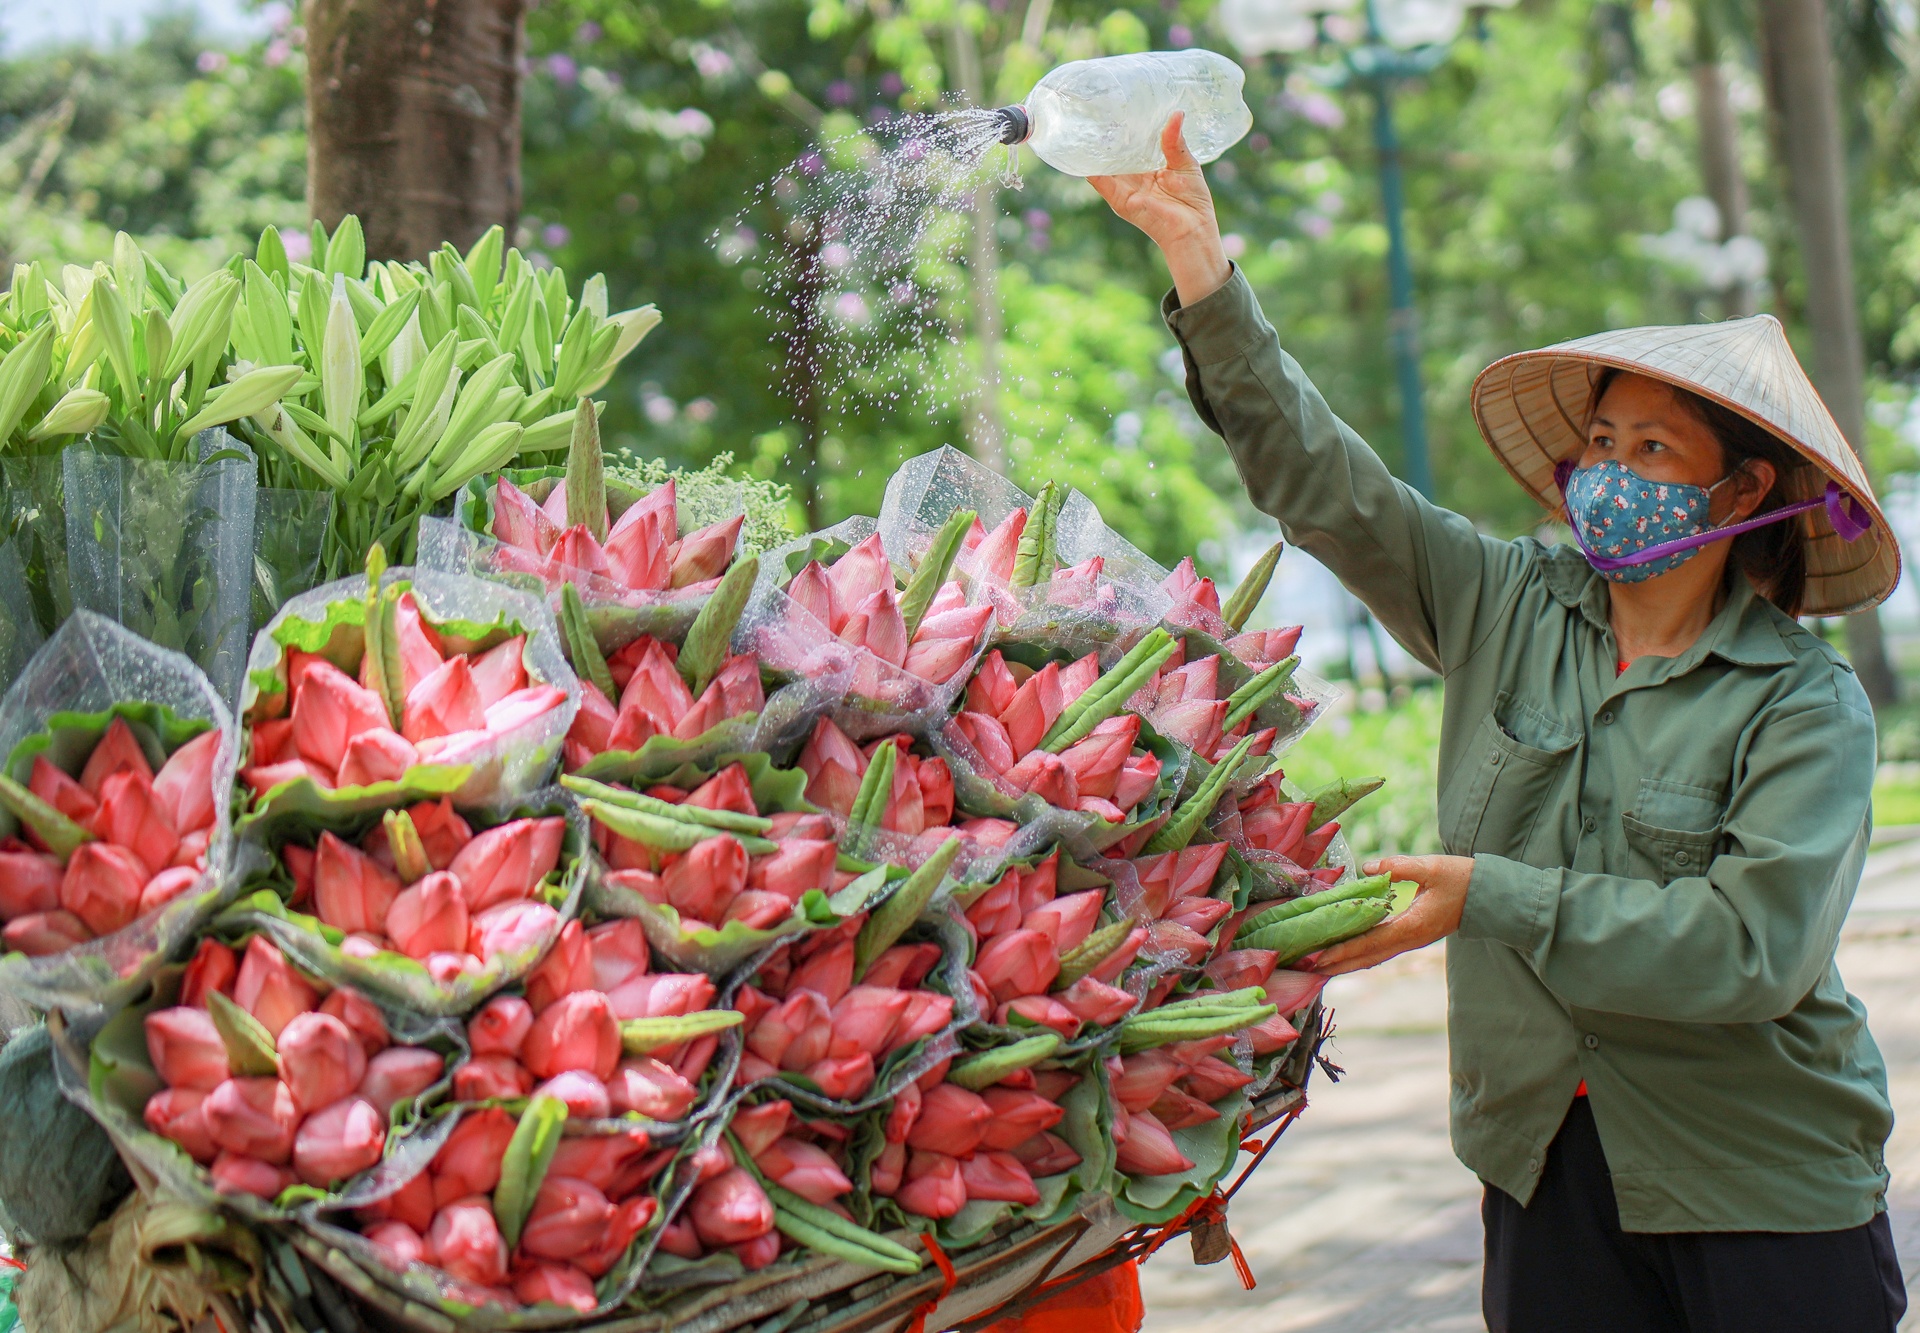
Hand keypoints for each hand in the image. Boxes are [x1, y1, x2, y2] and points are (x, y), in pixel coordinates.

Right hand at [1088, 112, 1230, 306]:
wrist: (1194, 229)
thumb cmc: (1193, 200)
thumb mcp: (1185, 163)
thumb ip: (1174, 141)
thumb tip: (1176, 113)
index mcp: (1147, 166)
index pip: (1130, 144)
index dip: (1124, 126)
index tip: (1118, 105)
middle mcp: (1132, 176)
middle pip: (1113, 152)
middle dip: (1104, 134)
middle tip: (1095, 106)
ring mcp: (1124, 187)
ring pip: (1102, 163)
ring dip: (1093, 147)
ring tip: (1084, 122)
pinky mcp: (1120, 200)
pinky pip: (1099, 181)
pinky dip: (1089, 167)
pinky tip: (1082, 150)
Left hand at [1304, 854, 1472, 975]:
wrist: (1490, 897)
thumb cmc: (1462, 880)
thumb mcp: (1432, 867)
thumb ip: (1399, 867)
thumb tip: (1368, 866)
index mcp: (1412, 926)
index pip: (1371, 942)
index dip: (1344, 950)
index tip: (1320, 957)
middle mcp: (1410, 939)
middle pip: (1368, 957)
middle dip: (1339, 964)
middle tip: (1309, 967)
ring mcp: (1412, 941)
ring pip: (1374, 957)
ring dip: (1348, 962)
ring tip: (1322, 965)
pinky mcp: (1413, 936)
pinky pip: (1382, 950)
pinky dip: (1362, 954)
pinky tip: (1347, 954)